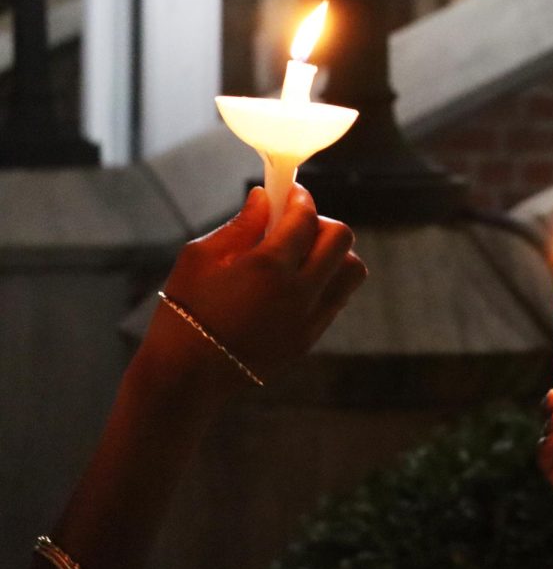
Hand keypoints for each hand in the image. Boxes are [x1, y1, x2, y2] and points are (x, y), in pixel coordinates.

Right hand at [144, 185, 366, 389]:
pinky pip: (338, 298)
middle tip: (295, 225)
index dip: (299, 197)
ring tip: (300, 256)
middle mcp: (298, 292)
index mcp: (268, 267)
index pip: (305, 217)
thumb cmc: (184, 311)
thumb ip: (240, 225)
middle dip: (320, 222)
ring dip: (333, 255)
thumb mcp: (200, 258)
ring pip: (352, 270)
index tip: (290, 191)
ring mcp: (309, 318)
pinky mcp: (310, 338)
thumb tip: (264, 197)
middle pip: (341, 239)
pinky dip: (327, 281)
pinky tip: (296, 283)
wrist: (185, 376)